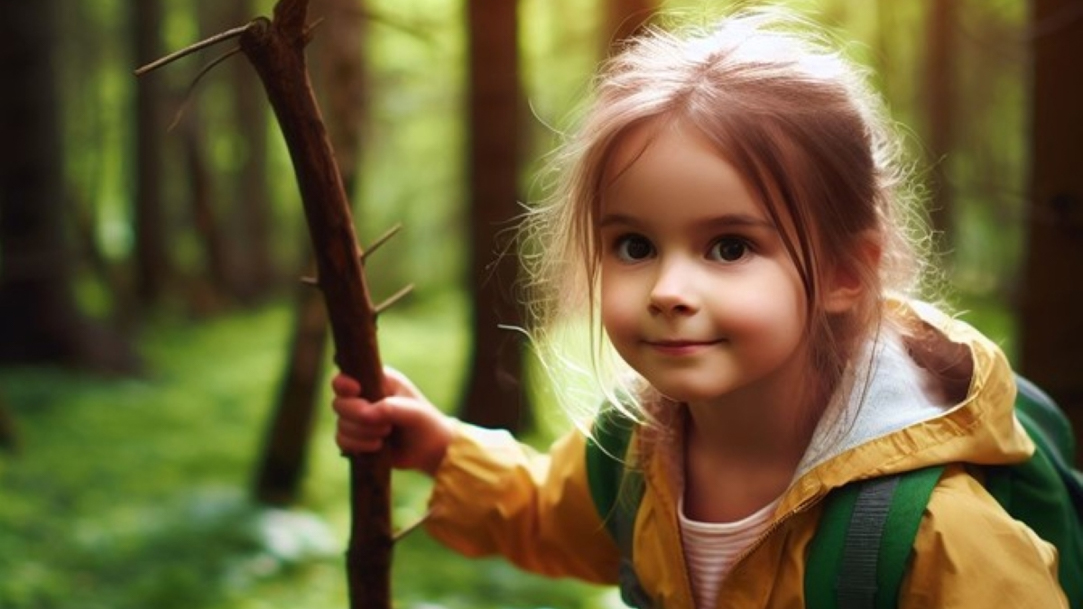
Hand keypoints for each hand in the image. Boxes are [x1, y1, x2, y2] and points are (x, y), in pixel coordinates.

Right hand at [331, 368, 453, 475]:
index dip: (343, 384)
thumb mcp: (412, 411)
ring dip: (362, 434)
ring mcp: (359, 418)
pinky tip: (377, 447)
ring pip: (341, 424)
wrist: (430, 450)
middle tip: (385, 425)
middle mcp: (364, 396)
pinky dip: (357, 446)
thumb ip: (388, 408)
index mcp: (377, 380)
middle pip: (338, 403)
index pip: (345, 374)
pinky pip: (342, 440)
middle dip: (358, 416)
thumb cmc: (425, 422)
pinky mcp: (357, 437)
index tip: (357, 391)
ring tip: (386, 435)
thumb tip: (365, 415)